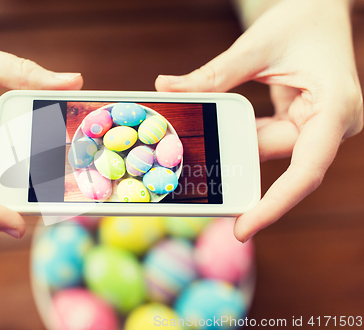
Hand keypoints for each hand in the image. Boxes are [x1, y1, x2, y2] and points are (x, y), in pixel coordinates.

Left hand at [155, 0, 362, 240]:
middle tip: (201, 195)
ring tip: (198, 156)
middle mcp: (331, 124)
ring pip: (270, 150)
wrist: (323, 6)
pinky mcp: (303, 121)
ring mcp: (318, 124)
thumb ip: (215, 74)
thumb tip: (166, 88)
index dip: (275, 205)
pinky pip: (267, 137)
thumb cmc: (302, 18)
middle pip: (282, 164)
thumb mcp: (257, 46)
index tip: (243, 228)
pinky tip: (215, 137)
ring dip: (236, 149)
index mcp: (336, 109)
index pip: (306, 170)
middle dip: (241, 173)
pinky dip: (242, 136)